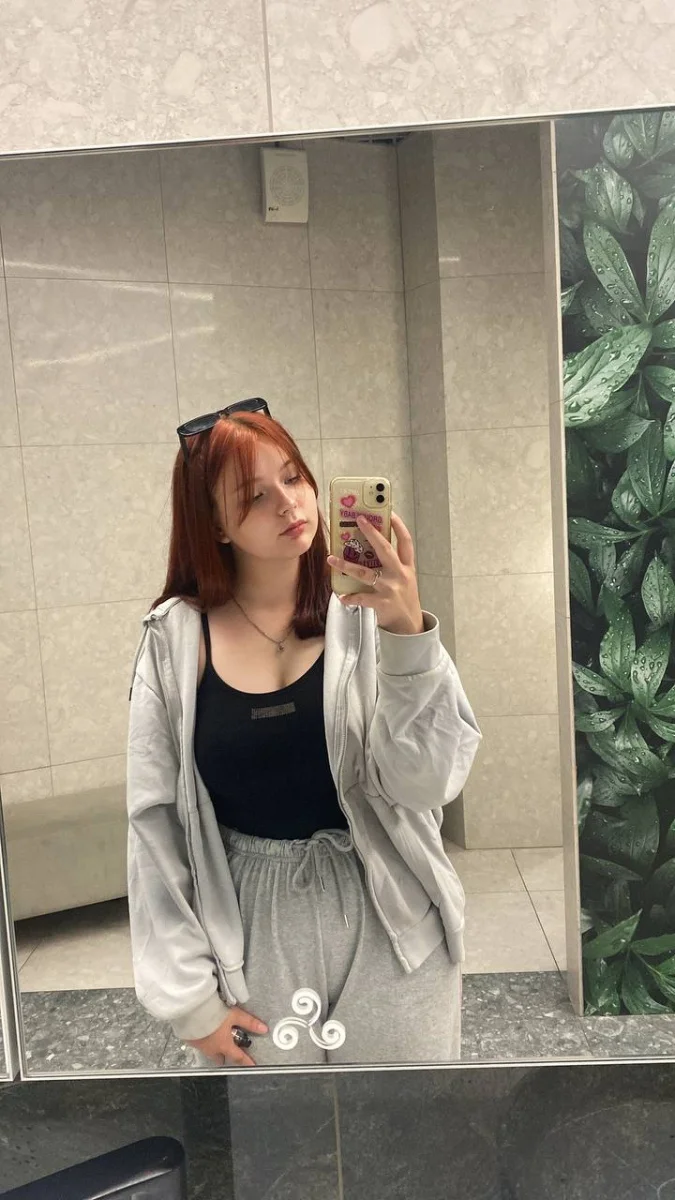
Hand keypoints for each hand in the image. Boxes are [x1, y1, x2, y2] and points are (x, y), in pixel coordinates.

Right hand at [186, 1006, 267, 1067]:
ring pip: (209, 1052)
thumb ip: (249, 1023)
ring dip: (213, 1048)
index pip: (238, 1057)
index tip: (251, 1065)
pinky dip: (202, 1040)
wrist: (193, 1011)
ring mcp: (200, 1045)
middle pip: (220, 1058)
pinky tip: (202, 1032)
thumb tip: (263, 1029)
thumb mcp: (235, 1016)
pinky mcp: (190, 1039)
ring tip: (216, 1040)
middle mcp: (212, 1049)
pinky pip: (198, 1044)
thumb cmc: (213, 1014)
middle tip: (229, 1052)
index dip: (246, 1061)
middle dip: (225, 1056)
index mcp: (224, 1045)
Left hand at [327, 511, 424, 634]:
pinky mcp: (383, 603)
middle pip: (385, 549)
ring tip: (331, 559)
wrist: (410, 626)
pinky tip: (341, 596)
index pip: (405, 541)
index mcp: (407, 566)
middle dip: (372, 533)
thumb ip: (393, 565)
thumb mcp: (405, 579)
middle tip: (359, 519)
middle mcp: (400, 574)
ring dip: (346, 565)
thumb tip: (370, 549)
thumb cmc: (404, 599)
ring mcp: (391, 588)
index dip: (398, 526)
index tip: (389, 512)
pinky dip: (350, 597)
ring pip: (365, 573)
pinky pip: (362, 598)